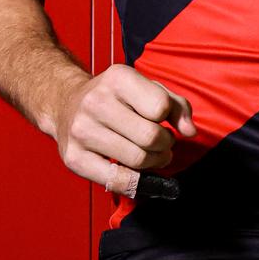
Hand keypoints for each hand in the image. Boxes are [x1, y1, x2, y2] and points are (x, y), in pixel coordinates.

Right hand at [51, 64, 196, 186]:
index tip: (165, 122)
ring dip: (154, 162)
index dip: (170, 119)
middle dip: (165, 145)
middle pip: (150, 136)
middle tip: (163, 144)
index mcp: (118, 77)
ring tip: (153, 155)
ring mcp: (82, 131)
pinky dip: (136, 182)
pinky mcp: (74, 158)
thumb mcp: (146, 88)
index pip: (161, 106)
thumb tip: (191, 131)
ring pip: (137, 160)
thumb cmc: (116, 97)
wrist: (66, 105)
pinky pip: (117, 181)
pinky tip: (139, 173)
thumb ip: (176, 105)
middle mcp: (96, 101)